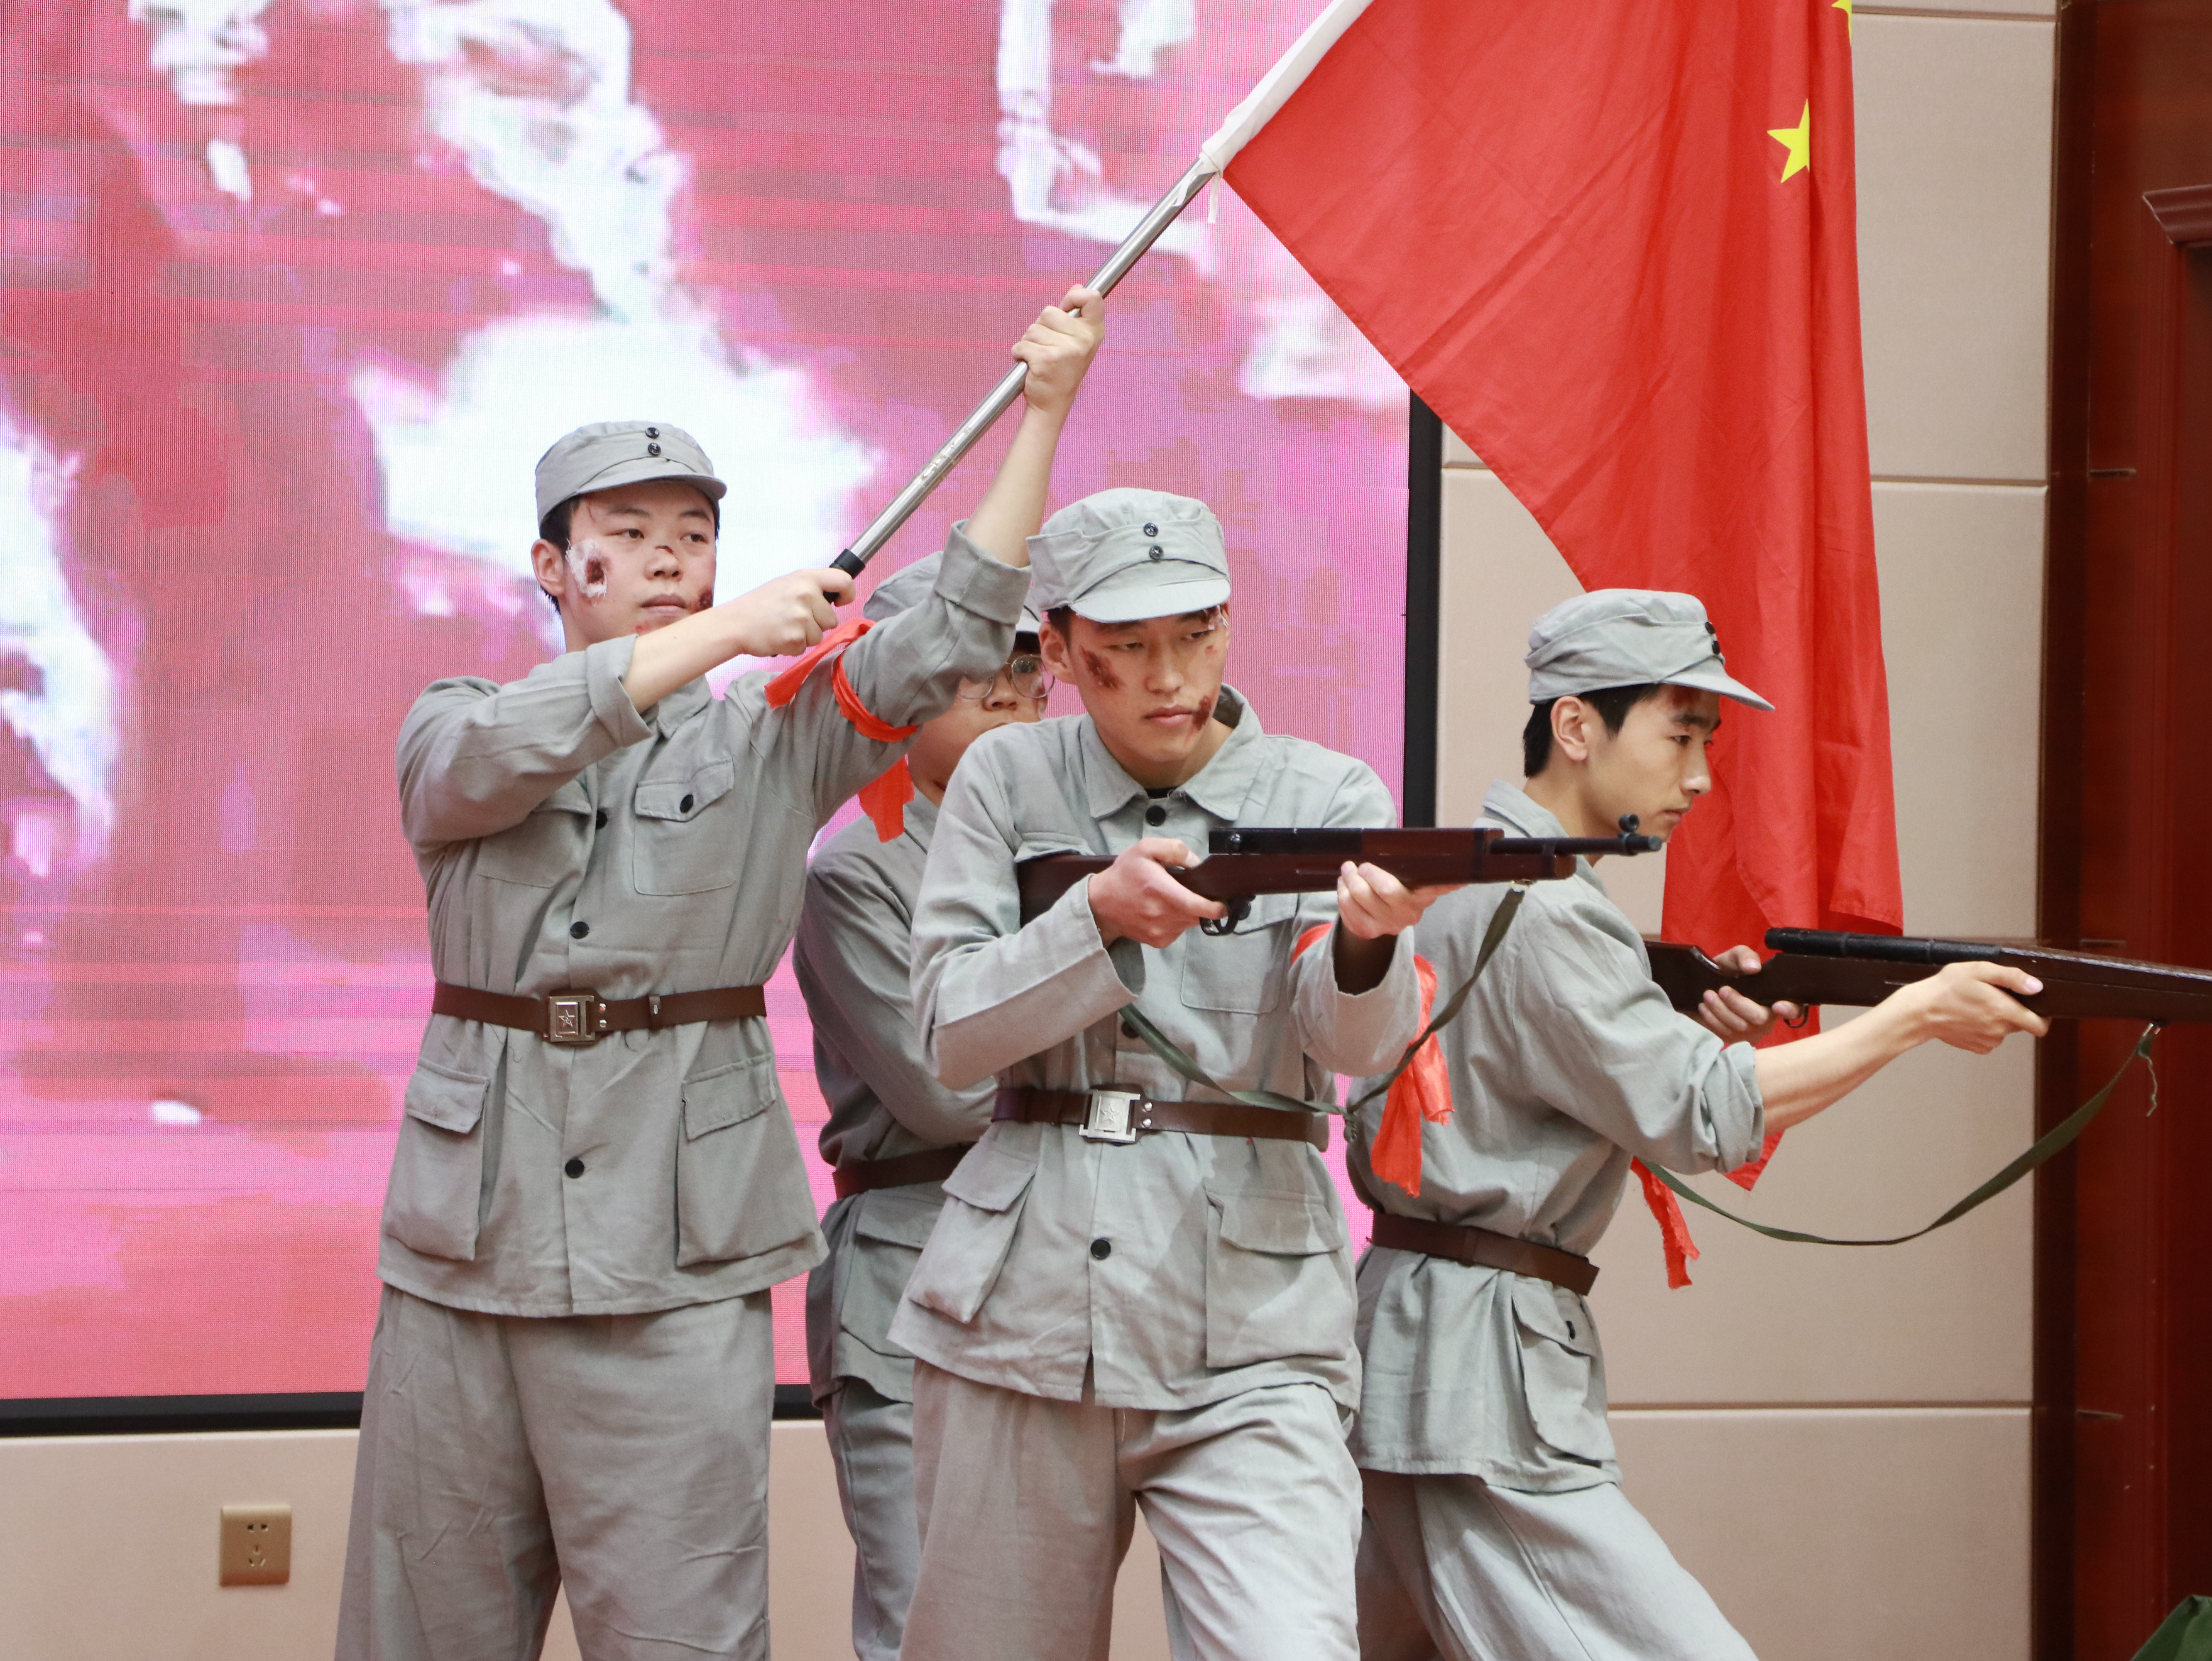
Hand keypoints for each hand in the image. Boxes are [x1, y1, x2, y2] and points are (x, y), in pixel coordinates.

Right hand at [720, 568, 854, 656]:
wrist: (736, 623)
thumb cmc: (761, 604)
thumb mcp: (787, 583)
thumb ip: (811, 587)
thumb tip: (835, 595)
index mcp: (806, 578)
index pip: (844, 581)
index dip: (848, 594)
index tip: (841, 601)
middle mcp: (806, 595)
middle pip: (832, 619)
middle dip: (817, 623)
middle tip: (793, 618)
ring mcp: (801, 617)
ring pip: (820, 636)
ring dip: (805, 636)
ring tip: (784, 626)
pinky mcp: (795, 638)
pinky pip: (806, 647)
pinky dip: (794, 646)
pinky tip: (779, 636)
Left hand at [1013, 286, 1104, 419]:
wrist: (1053, 403)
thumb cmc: (1062, 370)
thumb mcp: (1076, 341)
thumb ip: (1075, 314)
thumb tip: (1078, 287)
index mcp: (1093, 332)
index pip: (1092, 297)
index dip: (1074, 297)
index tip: (1065, 309)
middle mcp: (1084, 340)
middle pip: (1048, 311)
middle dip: (1041, 328)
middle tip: (1048, 347)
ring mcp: (1066, 350)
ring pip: (1032, 329)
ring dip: (1029, 343)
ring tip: (1039, 358)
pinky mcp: (1047, 360)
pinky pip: (1021, 345)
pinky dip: (1019, 354)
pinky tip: (1031, 366)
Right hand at [1085, 838, 1225, 947]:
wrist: (1101, 903)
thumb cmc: (1124, 874)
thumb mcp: (1145, 848)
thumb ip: (1174, 850)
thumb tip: (1196, 863)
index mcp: (1159, 891)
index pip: (1196, 905)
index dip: (1215, 907)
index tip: (1223, 903)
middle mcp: (1160, 915)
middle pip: (1197, 914)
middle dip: (1200, 904)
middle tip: (1187, 891)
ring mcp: (1159, 931)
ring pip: (1190, 923)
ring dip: (1188, 912)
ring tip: (1171, 899)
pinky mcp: (1158, 941)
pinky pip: (1179, 931)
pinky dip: (1178, 921)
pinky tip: (1164, 911)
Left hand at [1336, 862, 1456, 940]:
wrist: (1375, 919)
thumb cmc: (1393, 887)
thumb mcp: (1406, 877)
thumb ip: (1413, 865)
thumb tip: (1437, 848)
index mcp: (1424, 896)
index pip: (1439, 888)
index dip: (1450, 884)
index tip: (1461, 877)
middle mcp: (1409, 914)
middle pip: (1387, 889)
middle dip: (1368, 872)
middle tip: (1360, 864)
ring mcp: (1388, 924)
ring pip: (1361, 897)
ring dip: (1349, 880)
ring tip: (1347, 871)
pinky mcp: (1367, 931)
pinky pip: (1347, 908)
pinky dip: (1341, 893)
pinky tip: (1344, 886)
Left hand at [1692, 944, 1802, 1042]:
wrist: (1703, 984)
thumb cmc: (1727, 971)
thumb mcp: (1735, 957)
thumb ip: (1745, 956)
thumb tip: (1753, 967)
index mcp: (1775, 997)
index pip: (1794, 1009)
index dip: (1789, 1009)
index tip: (1776, 1005)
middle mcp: (1768, 1017)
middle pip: (1760, 1018)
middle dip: (1739, 1004)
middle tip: (1723, 990)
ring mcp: (1752, 1031)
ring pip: (1741, 1027)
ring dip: (1721, 1009)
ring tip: (1708, 995)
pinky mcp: (1735, 1039)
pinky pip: (1726, 1034)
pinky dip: (1712, 1018)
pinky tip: (1704, 1006)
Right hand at [1900, 960, 2050, 1052]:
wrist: (1920, 1012)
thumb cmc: (1946, 988)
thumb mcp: (1979, 971)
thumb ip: (2012, 977)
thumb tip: (2037, 987)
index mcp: (2004, 1012)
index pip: (2040, 1026)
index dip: (2043, 1016)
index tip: (2034, 1006)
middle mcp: (1999, 1030)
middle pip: (2021, 1024)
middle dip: (2013, 1011)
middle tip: (1992, 996)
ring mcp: (1988, 1041)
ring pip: (2004, 1029)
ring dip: (1997, 1019)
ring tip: (1976, 1005)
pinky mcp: (1977, 1047)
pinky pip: (1991, 1037)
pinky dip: (1985, 1028)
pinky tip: (1969, 1017)